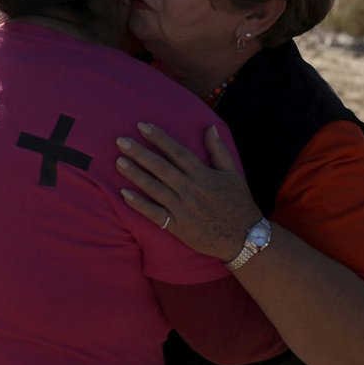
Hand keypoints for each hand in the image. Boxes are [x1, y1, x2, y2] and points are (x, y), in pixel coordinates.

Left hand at [114, 123, 260, 261]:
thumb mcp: (233, 173)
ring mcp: (183, 208)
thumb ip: (218, 150)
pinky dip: (139, 204)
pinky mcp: (178, 227)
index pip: (177, 151)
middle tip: (120, 141)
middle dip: (140, 153)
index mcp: (203, 175)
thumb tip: (209, 127)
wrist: (245, 238)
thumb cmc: (239, 203)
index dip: (159, 138)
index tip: (141, 126)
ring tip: (118, 161)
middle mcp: (191, 189)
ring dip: (135, 174)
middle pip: (161, 168)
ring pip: (155, 188)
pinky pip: (155, 214)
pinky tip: (124, 194)